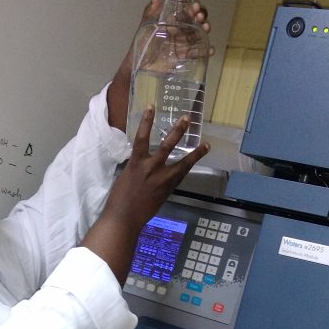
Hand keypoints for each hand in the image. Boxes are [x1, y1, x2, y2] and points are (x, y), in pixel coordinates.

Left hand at [82, 106, 209, 281]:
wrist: (123, 220)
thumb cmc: (136, 215)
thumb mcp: (154, 203)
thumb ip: (158, 189)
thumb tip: (156, 180)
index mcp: (168, 187)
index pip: (183, 170)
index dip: (194, 158)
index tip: (204, 147)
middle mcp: (164, 176)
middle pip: (181, 158)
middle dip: (189, 143)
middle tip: (193, 125)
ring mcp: (151, 168)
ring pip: (167, 146)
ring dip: (177, 131)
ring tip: (185, 117)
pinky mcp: (137, 162)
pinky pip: (142, 139)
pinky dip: (146, 123)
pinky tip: (150, 109)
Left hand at [107, 0, 213, 130]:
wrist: (139, 65)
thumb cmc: (141, 43)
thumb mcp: (145, 25)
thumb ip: (151, 11)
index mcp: (171, 20)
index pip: (186, 10)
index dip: (193, 6)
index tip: (195, 5)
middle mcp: (179, 30)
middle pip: (195, 21)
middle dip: (201, 16)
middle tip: (200, 17)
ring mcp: (182, 43)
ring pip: (198, 34)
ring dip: (205, 30)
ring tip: (207, 28)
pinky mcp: (183, 56)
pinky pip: (195, 53)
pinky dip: (204, 51)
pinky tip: (210, 49)